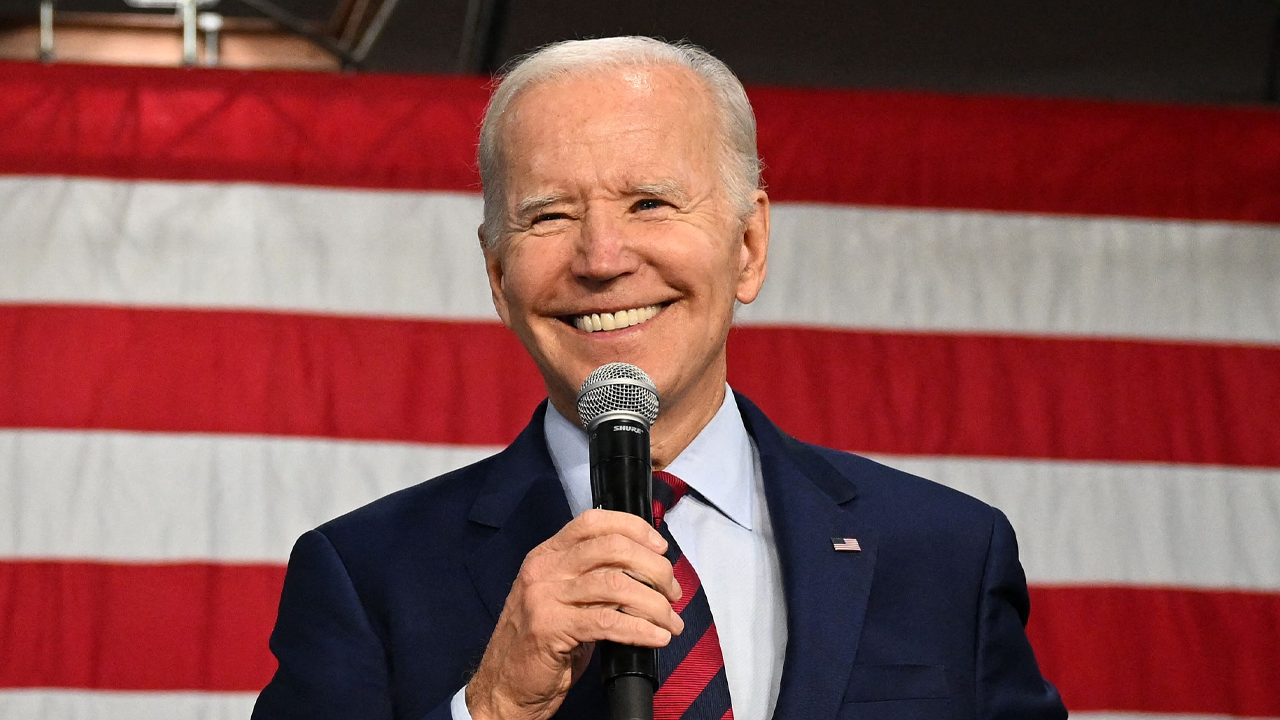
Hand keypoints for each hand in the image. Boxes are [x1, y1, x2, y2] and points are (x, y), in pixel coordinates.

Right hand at [465, 508, 683, 719]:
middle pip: (612, 549)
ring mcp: (544, 597)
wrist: (504, 686)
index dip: (633, 528)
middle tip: (672, 592)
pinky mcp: (550, 629)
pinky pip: (608, 622)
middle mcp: (544, 569)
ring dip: (654, 603)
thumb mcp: (564, 599)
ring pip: (615, 584)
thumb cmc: (541, 644)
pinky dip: (640, 629)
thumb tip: (647, 569)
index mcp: (547, 555)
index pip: (593, 522)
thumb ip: (593, 577)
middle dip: (653, 567)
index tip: (661, 548)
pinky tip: (657, 637)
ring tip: (670, 622)